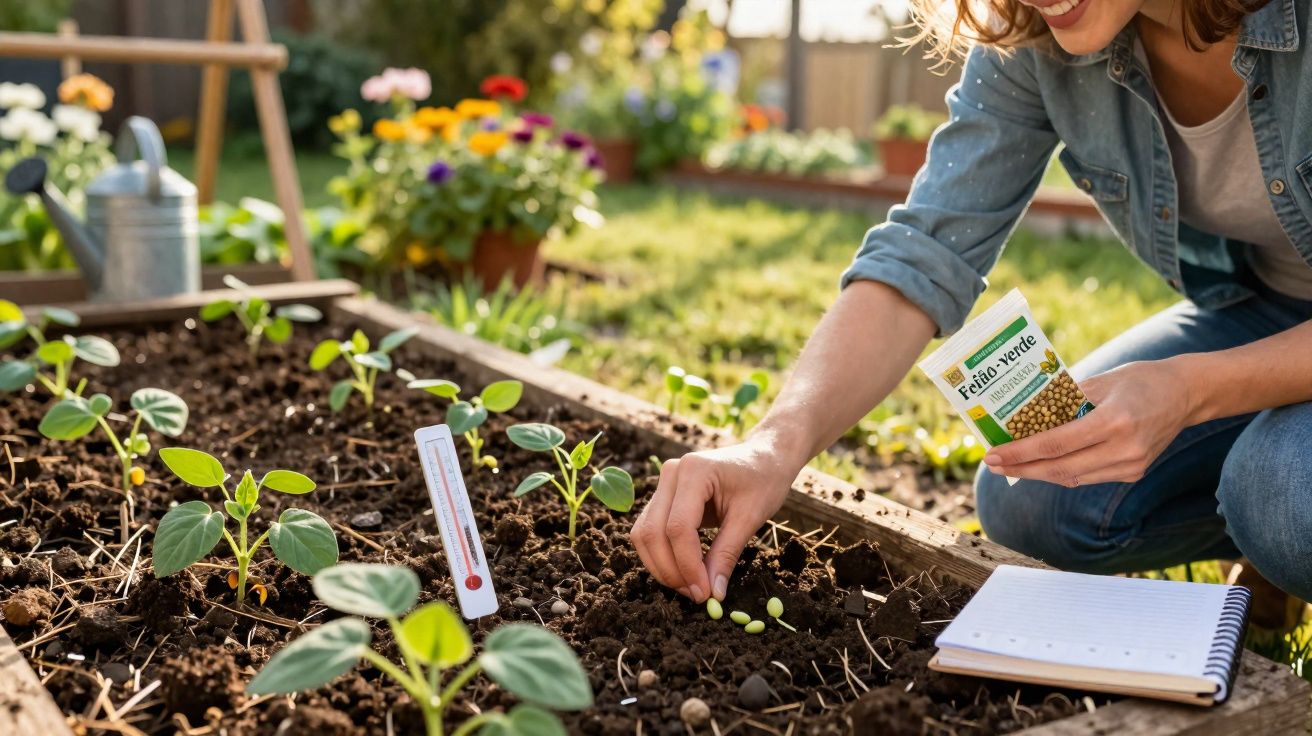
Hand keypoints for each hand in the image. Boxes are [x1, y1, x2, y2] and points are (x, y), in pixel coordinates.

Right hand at [630, 435, 799, 602]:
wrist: (764, 457)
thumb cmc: (763, 480)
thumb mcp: (750, 518)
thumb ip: (726, 555)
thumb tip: (712, 594)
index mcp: (694, 471)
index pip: (678, 528)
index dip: (688, 565)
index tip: (705, 593)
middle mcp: (671, 473)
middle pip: (652, 532)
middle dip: (671, 571)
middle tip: (697, 595)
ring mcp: (663, 483)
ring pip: (644, 534)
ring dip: (662, 567)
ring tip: (690, 587)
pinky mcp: (663, 496)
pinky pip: (650, 530)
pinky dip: (662, 555)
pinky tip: (684, 572)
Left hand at [982, 358, 1194, 485]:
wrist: (1186, 394)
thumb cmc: (1139, 379)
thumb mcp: (1100, 381)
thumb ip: (1064, 400)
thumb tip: (1023, 415)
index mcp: (1115, 421)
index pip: (1057, 444)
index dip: (1021, 453)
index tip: (993, 455)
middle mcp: (1125, 448)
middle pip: (1061, 468)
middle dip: (1022, 469)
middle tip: (993, 464)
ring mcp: (1132, 464)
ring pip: (1073, 477)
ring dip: (1039, 473)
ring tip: (1010, 465)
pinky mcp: (1134, 472)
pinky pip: (1088, 476)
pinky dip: (1062, 471)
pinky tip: (1040, 464)